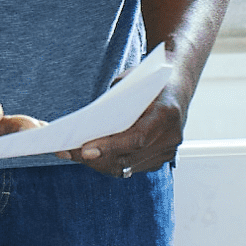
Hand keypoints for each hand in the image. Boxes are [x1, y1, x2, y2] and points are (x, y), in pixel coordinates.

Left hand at [57, 81, 185, 176]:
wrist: (177, 85)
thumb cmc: (150, 78)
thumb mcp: (130, 80)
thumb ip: (113, 102)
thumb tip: (86, 125)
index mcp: (167, 113)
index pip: (137, 138)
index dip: (110, 147)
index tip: (85, 150)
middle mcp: (170, 137)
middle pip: (129, 157)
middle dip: (96, 158)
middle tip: (68, 152)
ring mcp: (167, 151)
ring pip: (127, 167)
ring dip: (98, 163)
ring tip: (73, 155)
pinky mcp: (161, 159)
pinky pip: (131, 167)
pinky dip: (110, 162)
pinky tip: (90, 155)